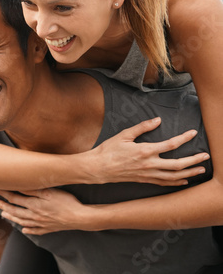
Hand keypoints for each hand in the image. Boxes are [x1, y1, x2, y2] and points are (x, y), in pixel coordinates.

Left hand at [0, 188, 91, 234]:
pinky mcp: (48, 228)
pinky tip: (24, 230)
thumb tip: (19, 186)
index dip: (4, 193)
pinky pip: (35, 231)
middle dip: (4, 206)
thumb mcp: (49, 191)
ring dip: (12, 217)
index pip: (15, 198)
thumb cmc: (66, 201)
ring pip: (22, 221)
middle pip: (15, 211)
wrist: (80, 217)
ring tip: (4, 214)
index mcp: (34, 205)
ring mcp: (41, 224)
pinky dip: (28, 230)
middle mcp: (34, 215)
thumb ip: (33, 189)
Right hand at [88, 117, 208, 185]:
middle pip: (177, 164)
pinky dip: (176, 183)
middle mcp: (149, 164)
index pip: (170, 145)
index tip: (193, 133)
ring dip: (189, 173)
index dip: (184, 138)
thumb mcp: (124, 135)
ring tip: (200, 169)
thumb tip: (157, 120)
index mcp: (145, 151)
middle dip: (193, 160)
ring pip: (173, 176)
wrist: (98, 168)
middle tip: (205, 156)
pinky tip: (184, 181)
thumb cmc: (109, 150)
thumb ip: (142, 127)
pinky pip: (164, 183)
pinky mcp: (144, 180)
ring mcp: (147, 174)